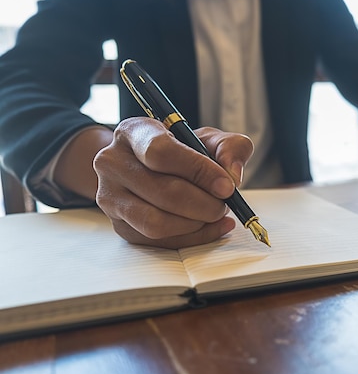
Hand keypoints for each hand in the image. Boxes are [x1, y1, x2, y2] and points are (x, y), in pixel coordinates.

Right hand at [93, 117, 253, 248]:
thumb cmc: (180, 151)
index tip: (226, 185)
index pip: (160, 152)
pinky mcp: (119, 224)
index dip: (198, 171)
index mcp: (134, 132)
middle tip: (224, 204)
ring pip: (156, 222)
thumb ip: (229, 146)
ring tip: (215, 214)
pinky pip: (157, 241)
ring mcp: (110, 196)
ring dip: (196, 224)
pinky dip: (191, 238)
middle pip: (162, 192)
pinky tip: (210, 228)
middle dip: (204, 204)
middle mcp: (112, 162)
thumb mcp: (206, 138)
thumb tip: (232, 174)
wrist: (148, 167)